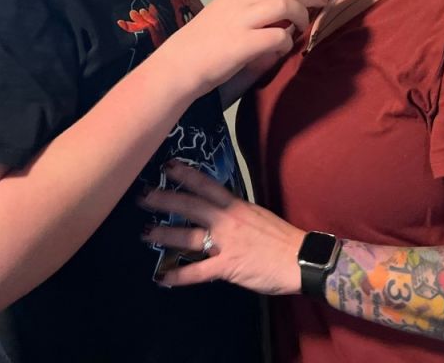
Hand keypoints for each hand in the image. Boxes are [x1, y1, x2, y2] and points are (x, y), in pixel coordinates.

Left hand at [139, 160, 305, 294]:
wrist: (301, 259)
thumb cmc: (281, 238)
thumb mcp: (257, 215)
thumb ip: (236, 212)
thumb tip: (218, 210)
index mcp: (236, 206)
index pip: (207, 184)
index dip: (186, 174)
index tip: (167, 165)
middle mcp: (227, 220)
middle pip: (190, 205)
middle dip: (164, 198)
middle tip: (142, 195)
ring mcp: (226, 243)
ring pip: (188, 236)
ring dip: (164, 234)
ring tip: (144, 233)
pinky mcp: (227, 267)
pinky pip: (197, 272)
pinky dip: (178, 276)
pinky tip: (162, 278)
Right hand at [160, 0, 326, 96]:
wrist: (177, 65)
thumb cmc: (200, 42)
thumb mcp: (221, 11)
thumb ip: (245, 2)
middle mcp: (239, 2)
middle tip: (322, 0)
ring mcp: (241, 22)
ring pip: (286, 4)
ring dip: (301, 15)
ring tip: (302, 26)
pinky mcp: (243, 45)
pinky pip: (278, 36)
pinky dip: (286, 42)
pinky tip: (282, 47)